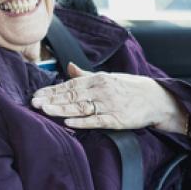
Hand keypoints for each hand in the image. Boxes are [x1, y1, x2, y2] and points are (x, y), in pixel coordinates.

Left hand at [30, 63, 188, 132]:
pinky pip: (97, 121)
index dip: (52, 90)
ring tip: (45, 110)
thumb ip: (86, 75)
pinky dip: (82, 121)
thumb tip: (69, 66)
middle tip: (34, 103)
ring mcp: (109, 105)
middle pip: (72, 95)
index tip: (37, 94)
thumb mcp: (108, 78)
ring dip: (61, 109)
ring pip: (81, 107)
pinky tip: (69, 123)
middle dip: (51, 99)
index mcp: (98, 79)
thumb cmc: (131, 88)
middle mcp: (101, 90)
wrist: (157, 99)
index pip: (70, 85)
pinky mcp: (117, 119)